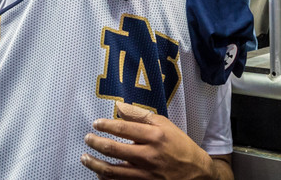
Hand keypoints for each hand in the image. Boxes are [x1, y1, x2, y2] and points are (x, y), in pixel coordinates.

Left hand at [81, 102, 218, 178]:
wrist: (195, 172)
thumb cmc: (179, 145)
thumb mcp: (164, 125)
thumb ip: (140, 116)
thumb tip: (119, 107)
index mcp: (155, 136)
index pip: (124, 129)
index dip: (106, 125)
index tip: (96, 124)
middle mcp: (149, 155)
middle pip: (114, 150)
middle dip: (96, 144)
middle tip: (87, 139)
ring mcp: (145, 173)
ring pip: (113, 171)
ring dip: (95, 164)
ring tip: (85, 158)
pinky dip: (106, 179)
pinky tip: (99, 173)